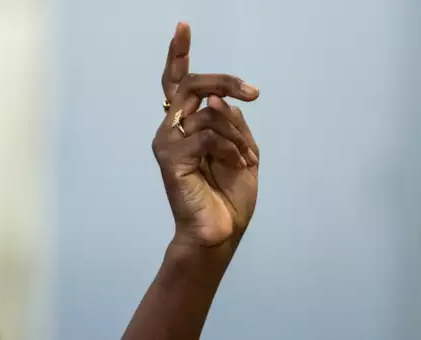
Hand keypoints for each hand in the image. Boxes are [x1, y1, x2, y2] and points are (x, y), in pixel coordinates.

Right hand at [153, 22, 259, 246]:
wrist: (220, 232)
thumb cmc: (228, 194)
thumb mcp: (242, 150)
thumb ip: (232, 123)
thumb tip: (219, 100)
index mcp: (187, 125)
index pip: (178, 83)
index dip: (179, 54)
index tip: (183, 26)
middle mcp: (172, 129)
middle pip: (190, 84)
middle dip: (224, 81)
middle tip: (252, 93)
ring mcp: (168, 142)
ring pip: (207, 111)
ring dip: (237, 134)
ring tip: (245, 159)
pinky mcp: (170, 157)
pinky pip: (207, 135)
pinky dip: (231, 149)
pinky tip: (238, 166)